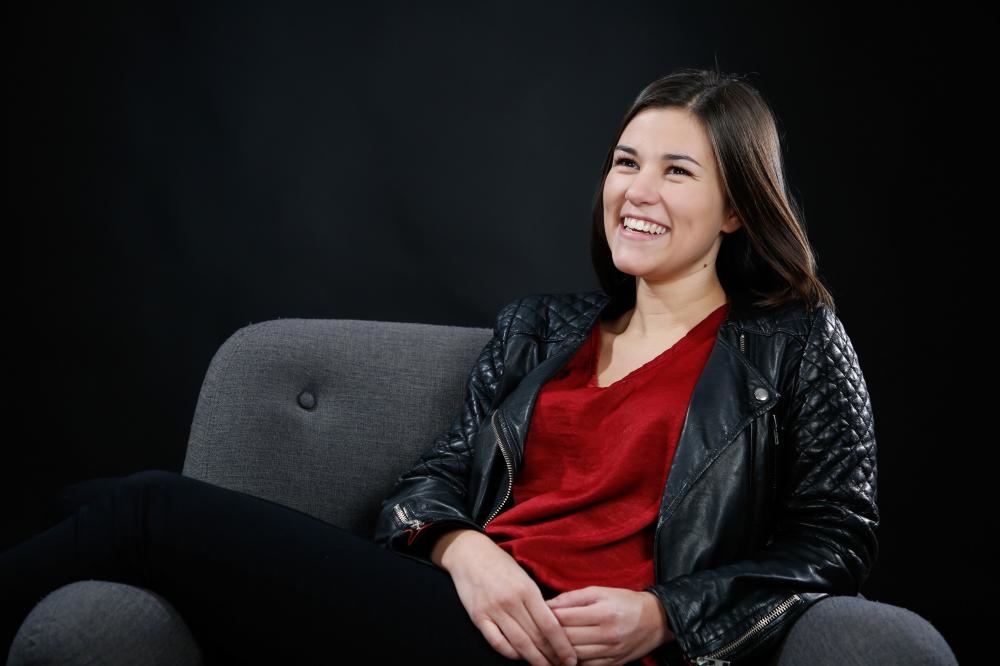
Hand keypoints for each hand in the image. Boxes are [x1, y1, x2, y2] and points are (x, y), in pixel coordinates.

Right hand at [431, 529, 577, 665]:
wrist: (469, 554)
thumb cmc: (501, 564)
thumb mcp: (524, 576)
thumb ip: (537, 600)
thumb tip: (556, 626)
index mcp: (527, 589)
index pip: (550, 625)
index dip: (562, 646)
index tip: (572, 658)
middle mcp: (511, 601)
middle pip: (537, 637)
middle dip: (552, 656)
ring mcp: (493, 610)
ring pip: (519, 644)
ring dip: (535, 659)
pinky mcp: (478, 617)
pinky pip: (497, 642)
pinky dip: (511, 653)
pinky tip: (520, 657)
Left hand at [546, 586, 673, 664]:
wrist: (656, 620)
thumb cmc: (625, 602)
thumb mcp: (600, 591)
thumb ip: (573, 597)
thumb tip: (548, 604)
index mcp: (603, 612)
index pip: (566, 618)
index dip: (547, 616)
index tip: (536, 613)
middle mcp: (607, 634)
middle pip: (567, 638)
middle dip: (549, 635)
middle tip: (536, 630)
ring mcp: (610, 652)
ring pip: (574, 655)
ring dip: (558, 650)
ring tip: (546, 642)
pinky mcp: (612, 663)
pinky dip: (572, 661)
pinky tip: (563, 654)